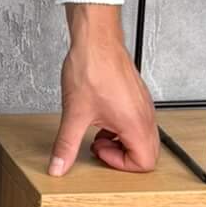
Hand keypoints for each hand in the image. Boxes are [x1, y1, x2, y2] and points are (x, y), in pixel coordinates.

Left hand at [48, 4, 157, 176]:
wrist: (96, 40)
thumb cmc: (92, 68)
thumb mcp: (74, 113)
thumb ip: (66, 145)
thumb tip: (58, 166)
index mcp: (136, 124)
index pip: (145, 162)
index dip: (120, 164)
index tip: (99, 151)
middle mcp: (145, 116)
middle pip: (147, 152)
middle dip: (121, 155)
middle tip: (99, 145)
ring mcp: (143, 105)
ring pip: (143, 137)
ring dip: (121, 141)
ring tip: (98, 132)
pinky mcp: (137, 96)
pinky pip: (137, 121)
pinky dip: (121, 128)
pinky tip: (101, 117)